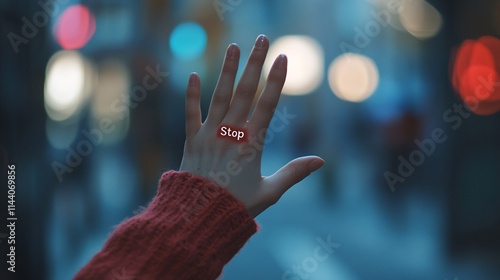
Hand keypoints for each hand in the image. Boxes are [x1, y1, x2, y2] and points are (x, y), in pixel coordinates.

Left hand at [179, 35, 324, 216]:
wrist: (198, 216)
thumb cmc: (236, 205)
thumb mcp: (270, 191)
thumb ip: (294, 173)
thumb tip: (321, 161)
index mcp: (251, 143)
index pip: (267, 104)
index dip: (276, 80)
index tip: (283, 58)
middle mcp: (230, 132)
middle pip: (245, 91)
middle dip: (255, 63)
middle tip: (261, 40)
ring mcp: (209, 133)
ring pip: (220, 95)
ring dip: (228, 70)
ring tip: (234, 47)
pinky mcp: (191, 139)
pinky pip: (190, 112)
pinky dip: (191, 94)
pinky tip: (194, 74)